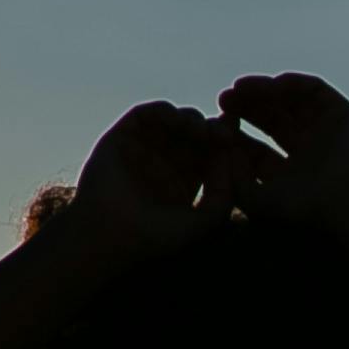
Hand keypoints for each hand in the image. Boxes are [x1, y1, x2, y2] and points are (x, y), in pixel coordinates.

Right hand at [68, 102, 248, 256]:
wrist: (110, 236)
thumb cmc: (157, 236)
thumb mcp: (205, 220)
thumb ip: (226, 194)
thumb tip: (230, 156)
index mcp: (188, 179)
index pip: (214, 154)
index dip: (227, 146)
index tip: (238, 142)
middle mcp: (167, 160)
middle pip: (198, 134)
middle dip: (214, 130)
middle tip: (225, 133)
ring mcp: (145, 146)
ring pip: (176, 120)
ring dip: (192, 120)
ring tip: (201, 132)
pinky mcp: (123, 136)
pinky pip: (147, 114)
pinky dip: (164, 112)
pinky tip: (177, 121)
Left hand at [220, 72, 348, 253]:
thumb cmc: (307, 210)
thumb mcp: (257, 200)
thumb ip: (233, 178)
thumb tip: (223, 151)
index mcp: (288, 174)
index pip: (255, 147)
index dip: (234, 133)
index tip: (218, 123)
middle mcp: (305, 151)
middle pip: (269, 119)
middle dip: (246, 107)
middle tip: (225, 98)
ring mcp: (324, 131)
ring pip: (288, 101)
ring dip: (264, 91)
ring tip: (241, 87)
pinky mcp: (341, 114)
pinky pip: (313, 90)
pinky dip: (292, 84)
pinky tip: (273, 85)